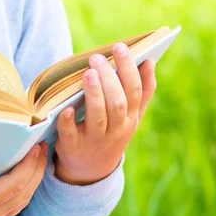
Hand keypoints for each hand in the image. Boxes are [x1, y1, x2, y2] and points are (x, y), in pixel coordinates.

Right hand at [0, 142, 48, 215]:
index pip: (14, 184)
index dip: (27, 165)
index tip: (35, 146)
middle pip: (24, 192)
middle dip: (37, 169)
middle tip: (44, 147)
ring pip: (22, 200)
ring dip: (34, 180)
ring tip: (39, 160)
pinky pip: (15, 205)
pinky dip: (25, 190)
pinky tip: (23, 179)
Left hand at [54, 42, 156, 185]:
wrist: (91, 169)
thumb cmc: (111, 131)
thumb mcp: (131, 115)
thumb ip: (142, 91)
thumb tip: (149, 62)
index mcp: (131, 117)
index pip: (135, 91)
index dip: (129, 69)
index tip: (121, 46)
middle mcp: (116, 129)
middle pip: (118, 103)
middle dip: (109, 79)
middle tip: (97, 58)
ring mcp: (95, 139)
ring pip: (98, 116)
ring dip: (94, 94)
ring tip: (88, 72)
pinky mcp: (73, 146)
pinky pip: (71, 133)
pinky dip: (69, 121)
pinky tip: (66, 107)